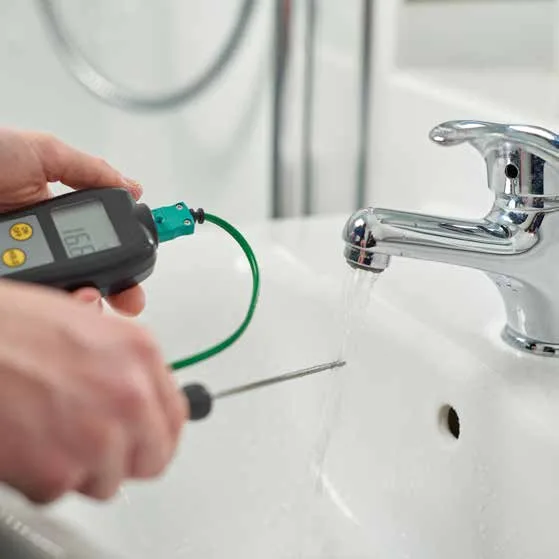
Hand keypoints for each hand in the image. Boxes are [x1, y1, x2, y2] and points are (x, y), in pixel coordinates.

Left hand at [0, 128, 144, 314]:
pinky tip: (55, 302)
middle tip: (127, 302)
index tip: (138, 277)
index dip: (123, 262)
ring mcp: (22, 267)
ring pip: (61, 295)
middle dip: (112, 292)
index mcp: (52, 215)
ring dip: (82, 301)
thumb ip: (90, 171)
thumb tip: (132, 185)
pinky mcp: (9, 285)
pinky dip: (48, 307)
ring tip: (86, 294)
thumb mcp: (40, 152)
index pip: (99, 244)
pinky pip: (33, 302)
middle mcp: (39, 245)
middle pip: (86, 277)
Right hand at [0, 280, 187, 502]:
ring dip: (80, 468)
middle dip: (125, 457)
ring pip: (107, 480)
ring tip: (48, 435)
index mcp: (139, 353)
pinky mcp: (58, 472)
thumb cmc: (7, 327)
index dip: (156, 431)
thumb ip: (120, 361)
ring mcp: (98, 436)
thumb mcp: (83, 323)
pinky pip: (61, 491)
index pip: (174, 415)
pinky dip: (41, 477)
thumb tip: (136, 388)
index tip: (144, 438)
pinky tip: (25, 442)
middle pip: (152, 457)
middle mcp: (129, 395)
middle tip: (98, 449)